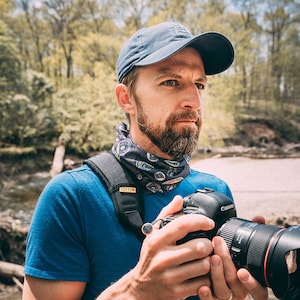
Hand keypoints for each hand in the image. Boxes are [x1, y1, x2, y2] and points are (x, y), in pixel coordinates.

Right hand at [101, 195, 216, 299]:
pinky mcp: (178, 292)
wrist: (141, 288)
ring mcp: (170, 277)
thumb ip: (167, 214)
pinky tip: (202, 273)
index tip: (209, 223)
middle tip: (207, 244)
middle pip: (199, 246)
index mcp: (157, 240)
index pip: (183, 224)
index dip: (200, 221)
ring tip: (205, 258)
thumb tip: (179, 199)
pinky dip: (207, 277)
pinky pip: (203, 283)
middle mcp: (162, 258)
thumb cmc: (150, 257)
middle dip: (208, 244)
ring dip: (209, 261)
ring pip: (204, 265)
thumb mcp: (153, 234)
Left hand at [198, 236, 267, 299]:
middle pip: (236, 285)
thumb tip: (259, 218)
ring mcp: (225, 298)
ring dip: (217, 275)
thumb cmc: (231, 264)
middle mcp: (239, 293)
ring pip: (223, 292)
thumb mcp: (242, 252)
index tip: (242, 271)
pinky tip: (202, 286)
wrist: (214, 286)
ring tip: (211, 259)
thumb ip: (251, 237)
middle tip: (219, 247)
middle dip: (228, 265)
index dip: (252, 282)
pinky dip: (206, 296)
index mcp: (249, 283)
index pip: (258, 289)